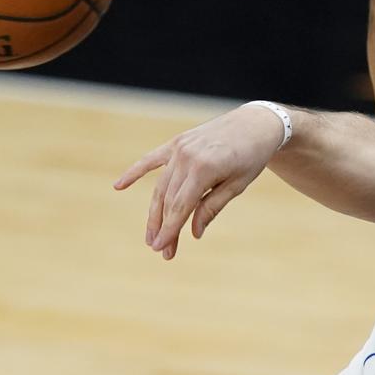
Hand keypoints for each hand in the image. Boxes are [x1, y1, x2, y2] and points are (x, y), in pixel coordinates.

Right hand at [113, 104, 283, 259]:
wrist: (255, 123)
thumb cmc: (251, 157)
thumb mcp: (237, 185)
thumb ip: (212, 207)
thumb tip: (194, 233)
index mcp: (204, 168)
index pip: (180, 206)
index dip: (170, 229)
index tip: (161, 249)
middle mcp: (187, 157)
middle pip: (169, 200)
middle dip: (164, 227)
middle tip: (161, 251)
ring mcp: (179, 148)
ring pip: (161, 186)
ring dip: (155, 212)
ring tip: (151, 235)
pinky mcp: (177, 142)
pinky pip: (151, 159)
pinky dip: (135, 172)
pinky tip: (119, 186)